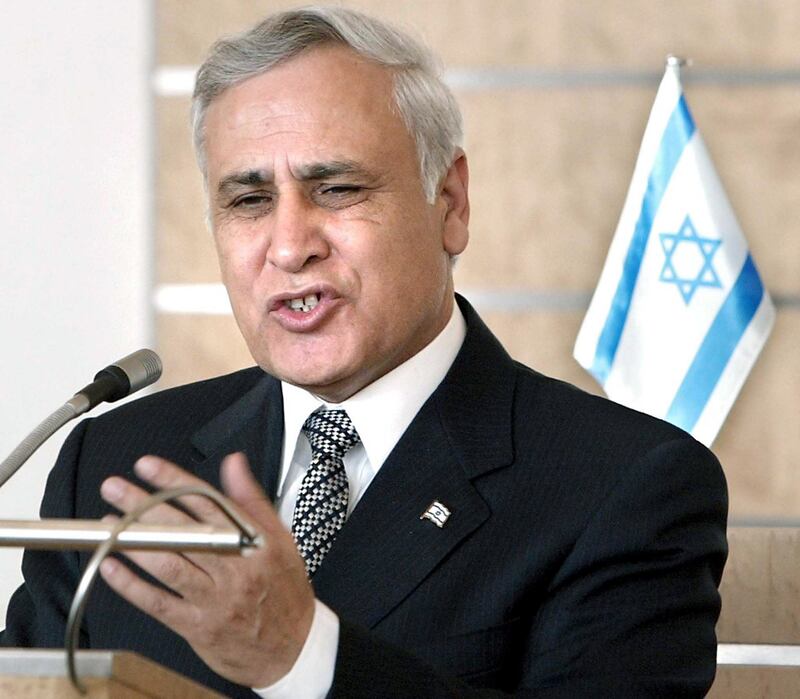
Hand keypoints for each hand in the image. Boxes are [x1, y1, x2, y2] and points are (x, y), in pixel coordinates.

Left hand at [98, 453, 314, 687]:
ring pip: (169, 566)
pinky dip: (132, 585)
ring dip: (135, 542)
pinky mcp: (197, 628)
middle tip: (116, 488)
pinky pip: (159, 603)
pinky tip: (112, 566)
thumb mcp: (280, 538)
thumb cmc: (285, 590)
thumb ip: (251, 499)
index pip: (209, 503)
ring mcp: (214, 601)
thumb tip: (234, 463)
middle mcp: (234, 570)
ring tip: (109, 523)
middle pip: (184, 531)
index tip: (148, 467)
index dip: (175, 482)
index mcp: (254, 543)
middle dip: (145, 506)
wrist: (293, 647)